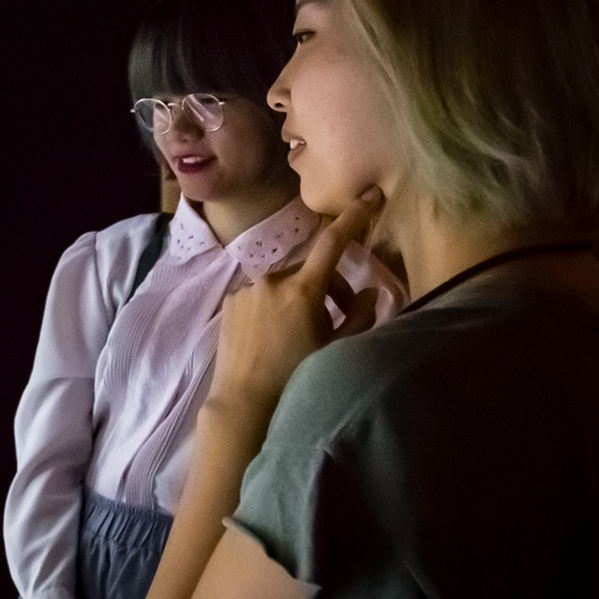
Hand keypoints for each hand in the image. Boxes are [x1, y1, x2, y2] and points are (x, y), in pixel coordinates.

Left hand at [210, 187, 382, 420]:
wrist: (244, 402)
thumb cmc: (296, 377)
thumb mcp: (336, 348)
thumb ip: (358, 315)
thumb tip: (368, 291)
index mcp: (302, 289)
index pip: (332, 243)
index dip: (353, 218)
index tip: (368, 196)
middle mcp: (271, 280)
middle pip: (310, 271)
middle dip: (326, 287)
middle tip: (336, 318)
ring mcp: (247, 290)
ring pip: (283, 285)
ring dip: (298, 298)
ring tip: (302, 333)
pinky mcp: (230, 303)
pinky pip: (260, 296)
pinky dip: (273, 307)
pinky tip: (274, 337)